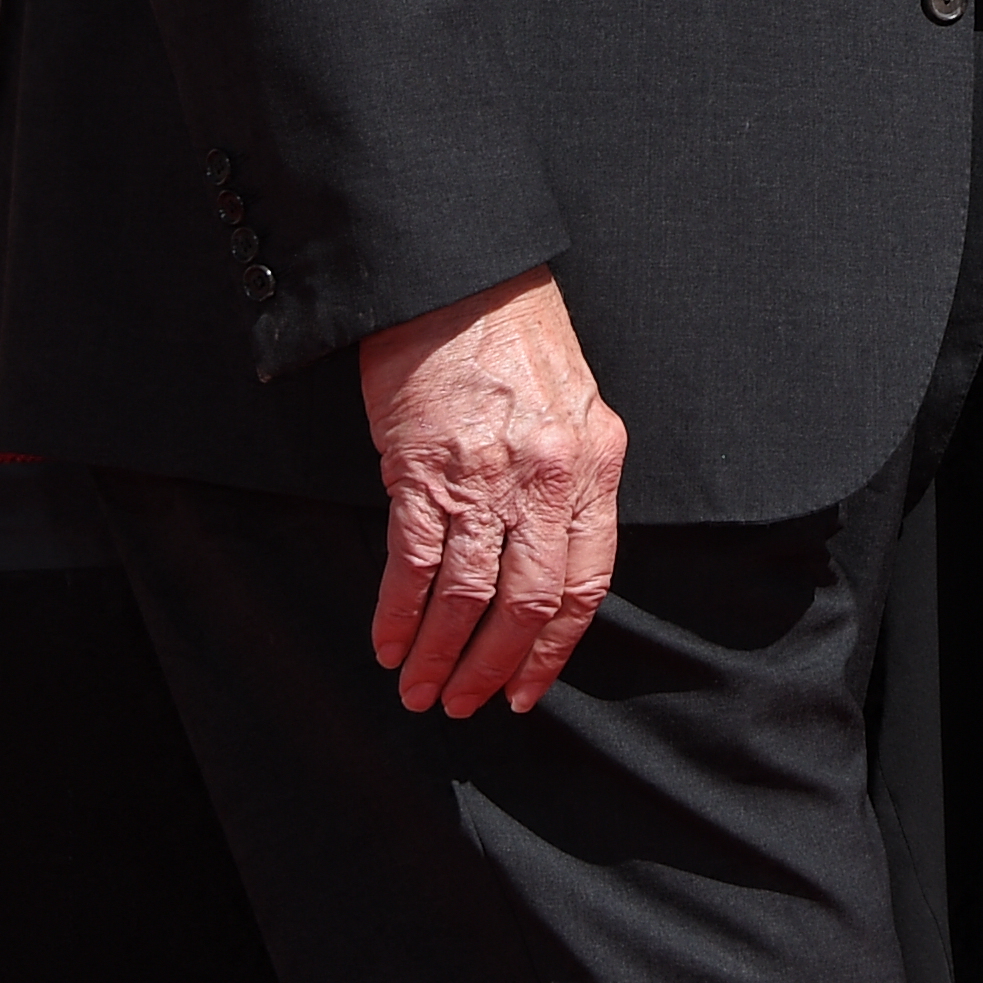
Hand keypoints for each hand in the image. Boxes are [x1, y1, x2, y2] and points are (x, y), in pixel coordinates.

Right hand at [359, 265, 625, 716]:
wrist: (458, 279)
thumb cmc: (513, 340)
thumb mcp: (573, 407)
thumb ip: (569, 481)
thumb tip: (548, 562)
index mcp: (595, 464)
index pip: (585, 581)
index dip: (553, 647)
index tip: (526, 689)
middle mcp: (550, 477)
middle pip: (529, 601)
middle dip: (494, 666)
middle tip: (465, 704)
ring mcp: (488, 475)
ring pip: (470, 594)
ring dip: (439, 653)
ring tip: (419, 690)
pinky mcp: (424, 468)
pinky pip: (416, 562)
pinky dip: (398, 612)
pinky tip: (387, 642)